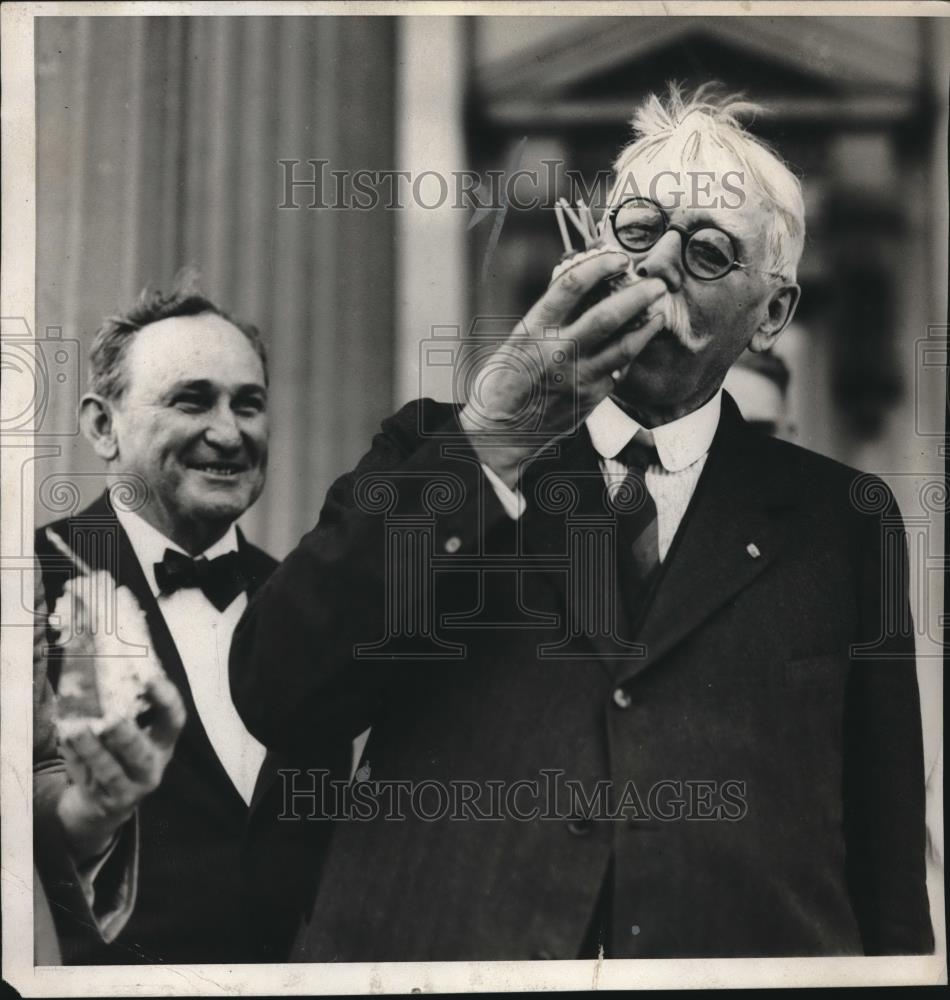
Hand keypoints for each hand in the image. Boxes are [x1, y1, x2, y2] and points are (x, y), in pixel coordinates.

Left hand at [56, 674, 185, 862]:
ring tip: (76, 730)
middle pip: (142, 754)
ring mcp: (128, 789)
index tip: (150, 677)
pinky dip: (75, 761)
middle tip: (112, 717)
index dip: (165, 700)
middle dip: (127, 735)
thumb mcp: (132, 736)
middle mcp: (151, 767)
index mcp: (162, 743)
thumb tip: (109, 661)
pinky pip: (87, 780)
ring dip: (93, 750)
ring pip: (110, 771)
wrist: (101, 808)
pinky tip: (65, 743)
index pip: (174, 720)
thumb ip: (126, 708)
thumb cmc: (117, 757)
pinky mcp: (103, 802)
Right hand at [460, 251, 666, 486]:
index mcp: (532, 330)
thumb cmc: (503, 383)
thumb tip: (582, 288)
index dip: (599, 266)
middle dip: (638, 295)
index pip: (570, 286)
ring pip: (623, 346)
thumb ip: (547, 318)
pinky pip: (618, 370)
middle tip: (657, 283)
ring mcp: (576, 377)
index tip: (619, 257)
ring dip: (646, 326)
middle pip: (607, 315)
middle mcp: (556, 352)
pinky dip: (631, 353)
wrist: (500, 434)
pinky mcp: (589, 399)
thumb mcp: (516, 342)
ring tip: (659, 312)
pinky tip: (639, 342)